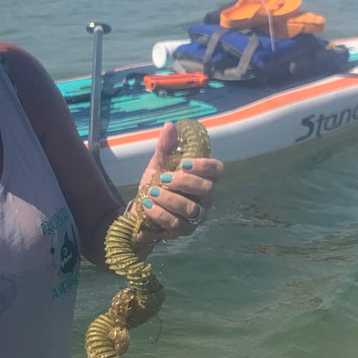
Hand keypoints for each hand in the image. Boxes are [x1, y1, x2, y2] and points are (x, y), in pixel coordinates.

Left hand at [134, 122, 222, 244]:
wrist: (140, 208)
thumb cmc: (156, 184)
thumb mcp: (158, 164)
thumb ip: (165, 147)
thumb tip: (170, 125)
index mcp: (203, 178)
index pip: (217, 170)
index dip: (204, 166)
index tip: (184, 163)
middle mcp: (204, 199)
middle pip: (206, 190)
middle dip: (184, 183)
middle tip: (163, 178)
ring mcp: (195, 217)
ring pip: (190, 209)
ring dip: (169, 200)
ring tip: (151, 194)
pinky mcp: (182, 231)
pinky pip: (174, 225)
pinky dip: (159, 215)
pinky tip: (146, 207)